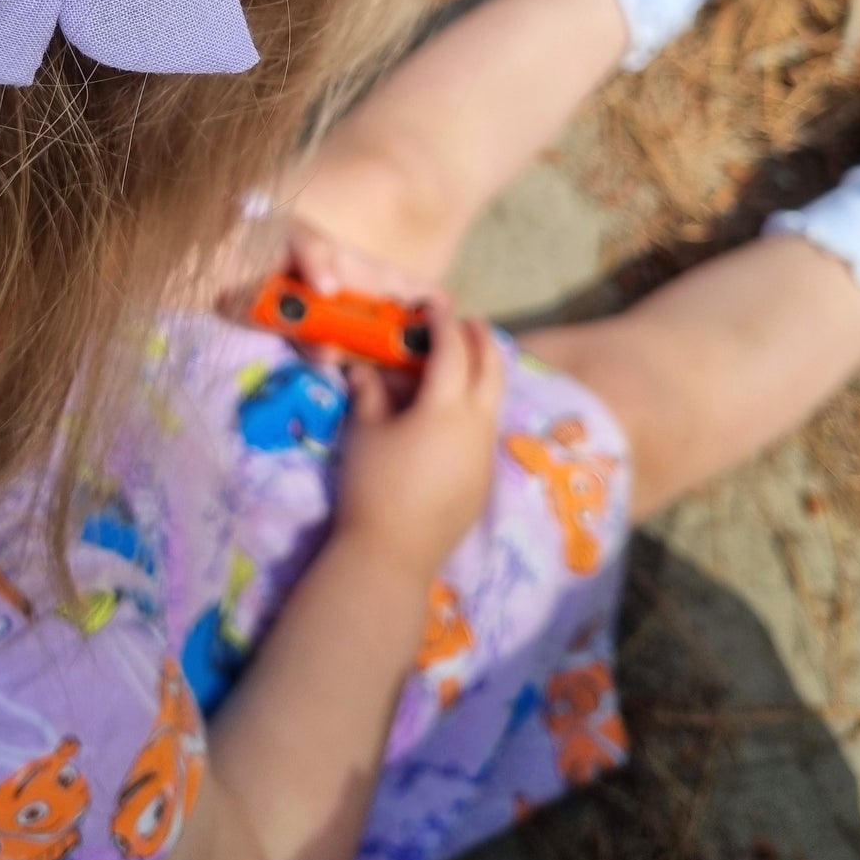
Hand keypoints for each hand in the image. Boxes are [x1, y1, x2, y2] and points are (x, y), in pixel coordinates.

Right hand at [333, 296, 504, 584]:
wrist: (392, 555)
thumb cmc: (373, 485)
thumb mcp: (364, 431)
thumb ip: (370, 392)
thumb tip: (364, 368)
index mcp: (448, 406)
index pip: (452, 349)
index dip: (442, 322)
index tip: (434, 305)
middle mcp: (477, 424)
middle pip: (491, 368)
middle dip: (481, 340)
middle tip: (469, 322)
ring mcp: (485, 454)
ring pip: (494, 400)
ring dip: (484, 374)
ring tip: (466, 362)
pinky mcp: (484, 480)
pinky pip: (487, 430)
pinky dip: (479, 407)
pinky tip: (457, 414)